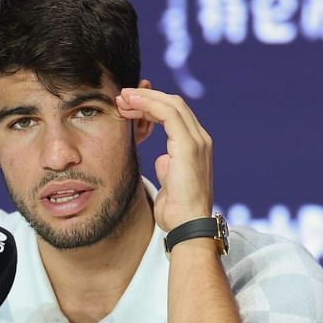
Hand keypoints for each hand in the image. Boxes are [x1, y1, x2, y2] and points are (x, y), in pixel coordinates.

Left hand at [115, 88, 213, 230]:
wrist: (187, 225)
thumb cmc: (178, 210)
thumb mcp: (170, 182)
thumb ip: (168, 167)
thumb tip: (162, 160)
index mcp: (196, 146)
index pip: (175, 114)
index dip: (152, 105)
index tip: (129, 105)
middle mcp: (200, 140)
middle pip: (174, 104)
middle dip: (146, 97)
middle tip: (122, 96)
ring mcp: (197, 141)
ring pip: (171, 104)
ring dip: (144, 98)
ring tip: (122, 97)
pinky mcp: (189, 145)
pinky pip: (168, 114)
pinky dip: (148, 104)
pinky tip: (131, 104)